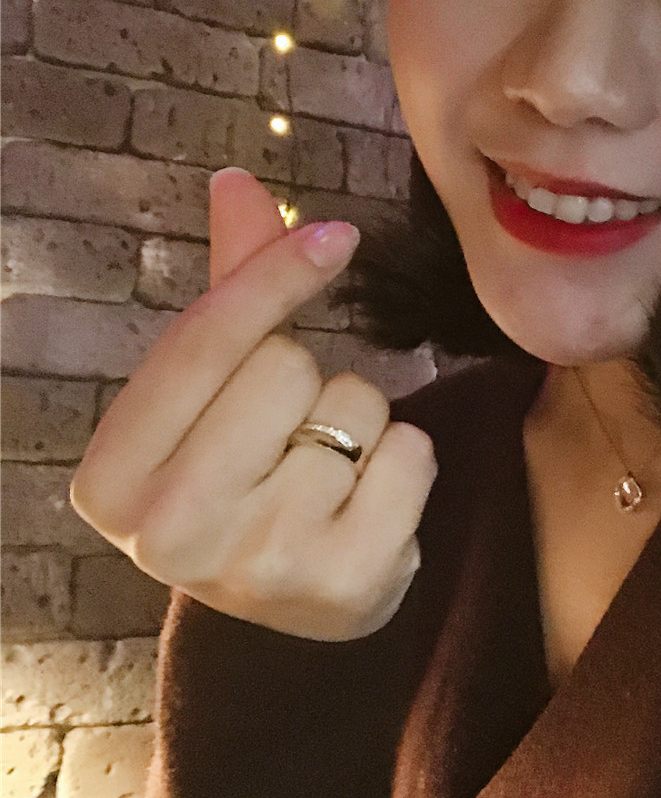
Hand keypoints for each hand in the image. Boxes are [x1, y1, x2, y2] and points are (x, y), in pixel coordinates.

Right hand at [69, 168, 436, 640]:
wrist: (279, 617)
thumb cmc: (237, 481)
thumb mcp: (208, 398)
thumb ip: (227, 289)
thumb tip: (238, 181)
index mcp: (112, 478)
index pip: (205, 341)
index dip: (274, 274)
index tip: (336, 236)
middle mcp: (170, 532)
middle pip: (286, 368)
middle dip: (307, 380)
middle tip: (288, 436)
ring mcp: (260, 566)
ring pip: (356, 406)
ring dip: (360, 422)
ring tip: (326, 475)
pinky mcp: (346, 588)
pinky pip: (411, 454)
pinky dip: (407, 461)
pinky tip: (369, 505)